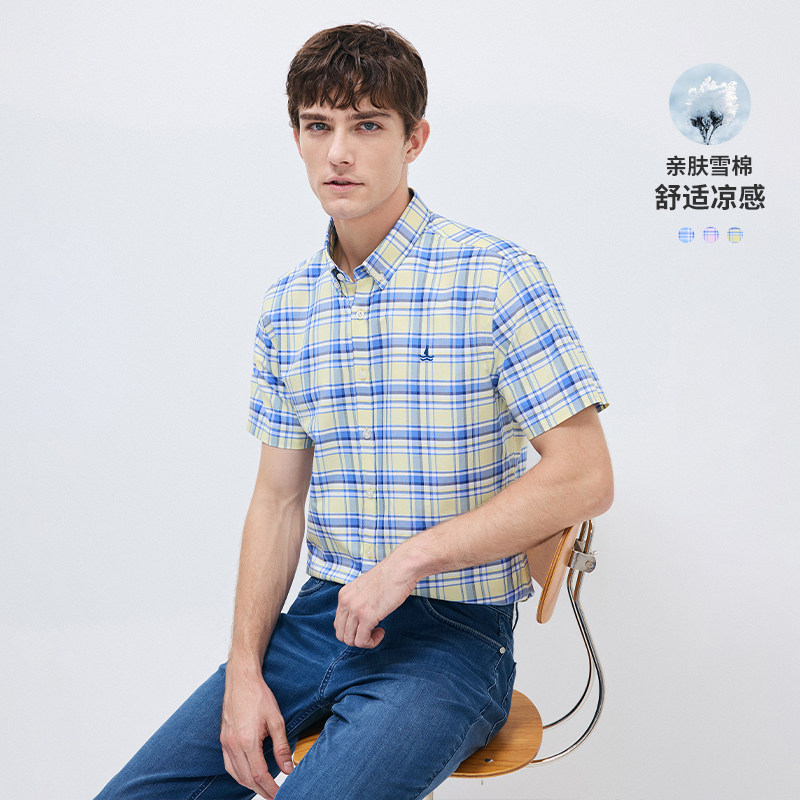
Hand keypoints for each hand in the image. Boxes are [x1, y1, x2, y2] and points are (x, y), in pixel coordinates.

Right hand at [220, 666, 292, 798]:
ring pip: (236, 775)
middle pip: (247, 779)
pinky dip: (239, 775)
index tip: (281, 794)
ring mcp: (225, 743)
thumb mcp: (276, 719)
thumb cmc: (259, 695)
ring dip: (250, 786)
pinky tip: (248, 776)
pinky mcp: (223, 739)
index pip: (259, 775)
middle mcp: (233, 745)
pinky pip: (229, 765)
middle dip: (261, 791)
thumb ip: (281, 746)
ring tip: (264, 789)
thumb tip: (288, 768)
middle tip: (275, 796)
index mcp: (247, 741)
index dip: (270, 788)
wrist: (241, 679)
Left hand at [334, 557, 417, 647]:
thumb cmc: (389, 576)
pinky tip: (381, 631)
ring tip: (377, 632)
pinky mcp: (367, 617)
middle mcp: (345, 602)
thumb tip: (360, 617)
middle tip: (371, 632)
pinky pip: (362, 641)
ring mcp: (355, 610)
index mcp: (344, 595)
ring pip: (350, 640)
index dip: (352, 629)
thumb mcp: (365, 587)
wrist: (401, 568)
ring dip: (365, 641)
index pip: (338, 623)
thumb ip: (358, 600)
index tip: (366, 626)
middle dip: (356, 638)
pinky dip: (372, 642)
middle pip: (341, 634)